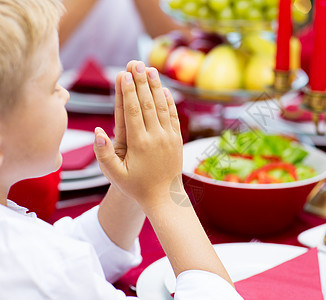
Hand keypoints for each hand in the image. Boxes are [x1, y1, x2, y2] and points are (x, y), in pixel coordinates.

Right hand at [93, 60, 182, 206]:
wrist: (166, 198)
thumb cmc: (137, 188)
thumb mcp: (116, 176)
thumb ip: (104, 155)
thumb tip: (98, 131)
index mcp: (140, 144)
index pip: (132, 111)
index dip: (128, 91)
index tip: (124, 74)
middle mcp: (156, 137)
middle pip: (147, 104)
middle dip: (141, 82)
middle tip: (136, 63)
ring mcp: (169, 137)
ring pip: (162, 107)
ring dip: (155, 87)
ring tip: (150, 69)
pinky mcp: (177, 139)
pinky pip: (173, 116)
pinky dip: (169, 102)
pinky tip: (164, 89)